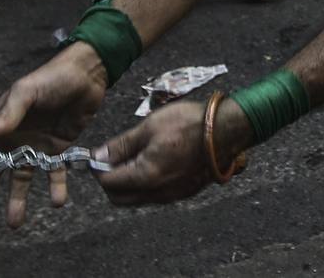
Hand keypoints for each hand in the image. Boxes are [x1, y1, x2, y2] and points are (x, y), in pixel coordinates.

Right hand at [0, 43, 107, 227]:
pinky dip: (56, 188)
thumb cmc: (51, 78)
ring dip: (18, 199)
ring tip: (15, 223)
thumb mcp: (26, 92)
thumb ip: (6, 114)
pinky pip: (54, 173)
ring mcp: (35, 146)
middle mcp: (14, 137)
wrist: (87, 76)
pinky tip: (58, 202)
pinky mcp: (57, 150)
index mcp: (1, 121)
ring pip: (22, 177)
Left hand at [94, 99, 219, 205]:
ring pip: (137, 199)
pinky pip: (155, 196)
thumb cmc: (189, 124)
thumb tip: (98, 157)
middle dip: (110, 181)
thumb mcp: (149, 127)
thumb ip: (121, 145)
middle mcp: (158, 193)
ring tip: (134, 157)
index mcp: (146, 176)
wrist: (226, 130)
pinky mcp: (184, 193)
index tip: (98, 155)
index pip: (108, 183)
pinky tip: (153, 162)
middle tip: (112, 159)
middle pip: (119, 199)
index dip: (98, 169)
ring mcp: (172, 196)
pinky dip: (146, 185)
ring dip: (128, 184)